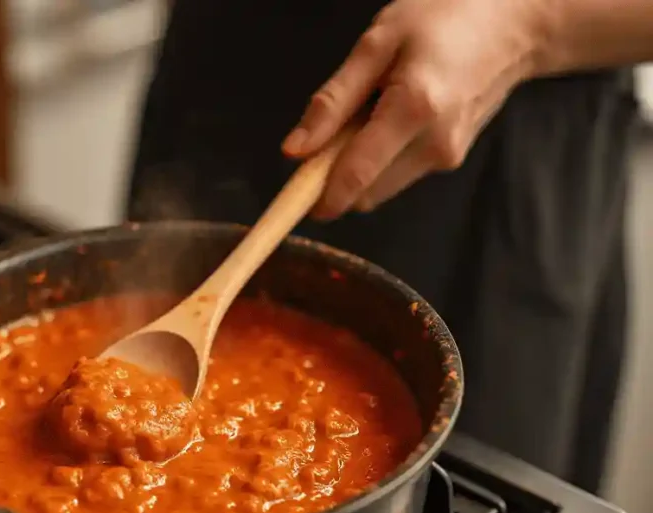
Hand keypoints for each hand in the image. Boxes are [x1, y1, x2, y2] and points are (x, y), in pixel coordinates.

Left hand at [282, 0, 552, 219]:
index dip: (317, 196)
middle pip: (363, 194)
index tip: (290, 199)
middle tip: (333, 130)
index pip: (355, 177)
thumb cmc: (443, 16)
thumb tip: (294, 151)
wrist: (515, 21)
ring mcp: (447, 157)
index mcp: (413, 110)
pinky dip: (381, 159)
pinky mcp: (451, 160)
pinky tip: (392, 117)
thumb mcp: (377, 43)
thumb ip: (333, 101)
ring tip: (371, 112)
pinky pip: (398, 174)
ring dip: (359, 167)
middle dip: (335, 176)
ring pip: (379, 188)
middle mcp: (434, 145)